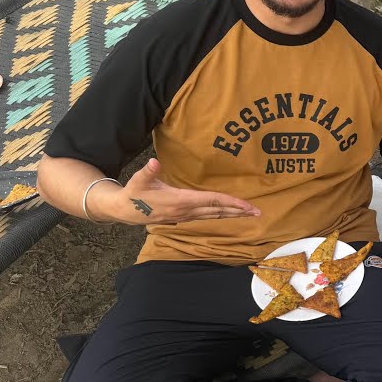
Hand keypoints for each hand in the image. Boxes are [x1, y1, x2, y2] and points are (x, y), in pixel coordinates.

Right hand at [94, 158, 260, 224]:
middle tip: (258, 212)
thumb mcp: (139, 180)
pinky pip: (207, 217)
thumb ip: (148, 171)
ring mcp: (185, 216)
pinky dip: (221, 215)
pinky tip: (230, 214)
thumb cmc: (133, 193)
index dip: (229, 202)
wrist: (124, 211)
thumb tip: (154, 163)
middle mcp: (186, 211)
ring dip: (232, 215)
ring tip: (249, 214)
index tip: (246, 205)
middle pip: (217, 211)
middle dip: (238, 212)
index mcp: (180, 201)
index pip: (211, 201)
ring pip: (214, 216)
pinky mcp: (182, 218)